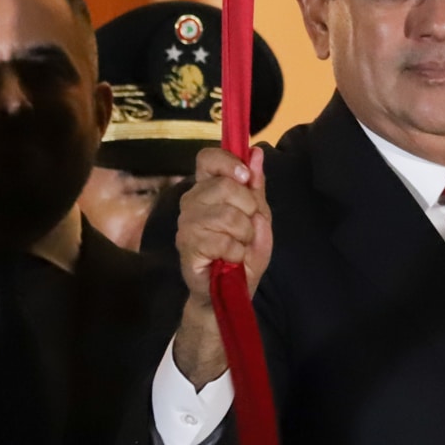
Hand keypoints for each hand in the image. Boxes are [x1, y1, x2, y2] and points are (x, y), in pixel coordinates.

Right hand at [173, 146, 270, 386]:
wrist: (229, 293)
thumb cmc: (242, 253)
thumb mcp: (258, 217)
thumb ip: (256, 187)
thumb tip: (256, 151)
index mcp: (208, 188)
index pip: (207, 158)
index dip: (228, 162)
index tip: (245, 177)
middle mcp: (191, 201)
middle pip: (225, 186)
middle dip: (249, 209)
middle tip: (247, 228)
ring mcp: (186, 224)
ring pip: (227, 215)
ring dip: (244, 234)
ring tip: (239, 246)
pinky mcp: (186, 247)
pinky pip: (221, 241)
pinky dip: (237, 252)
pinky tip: (231, 259)